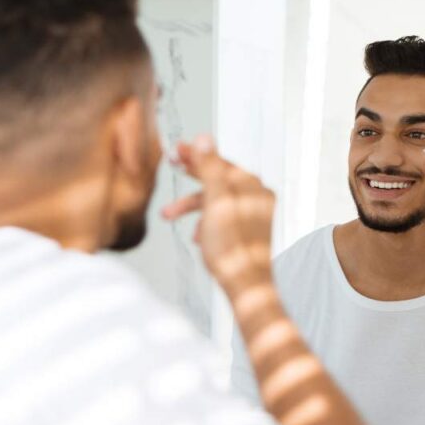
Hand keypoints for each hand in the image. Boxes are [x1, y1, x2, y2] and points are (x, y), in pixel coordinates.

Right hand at [160, 135, 274, 296]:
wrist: (246, 285)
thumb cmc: (231, 247)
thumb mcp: (215, 200)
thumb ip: (210, 167)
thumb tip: (204, 139)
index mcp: (251, 185)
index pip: (218, 160)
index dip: (194, 154)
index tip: (175, 149)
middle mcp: (256, 196)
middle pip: (218, 177)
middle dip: (191, 176)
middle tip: (171, 165)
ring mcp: (253, 215)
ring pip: (217, 200)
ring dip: (192, 206)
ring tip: (168, 216)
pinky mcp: (248, 232)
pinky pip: (222, 218)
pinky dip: (206, 221)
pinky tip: (197, 236)